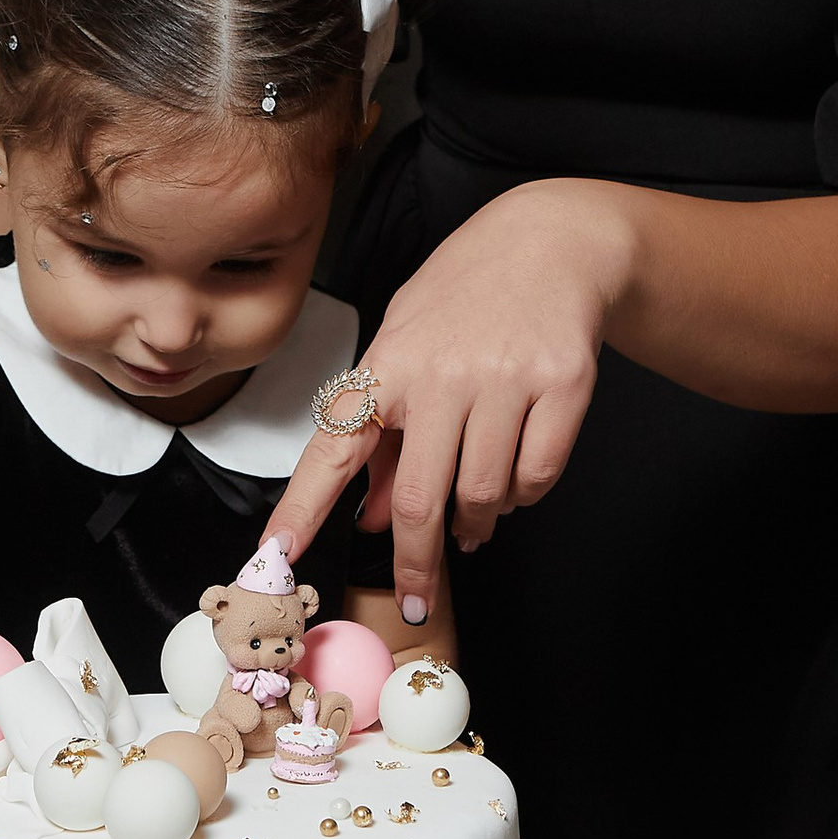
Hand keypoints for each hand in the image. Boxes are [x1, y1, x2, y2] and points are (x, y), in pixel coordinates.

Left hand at [260, 184, 631, 621]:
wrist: (552, 241)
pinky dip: (523, 496)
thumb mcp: (404, 345)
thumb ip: (382, 432)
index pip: (333, 449)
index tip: (275, 556)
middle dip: (413, 562)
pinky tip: (513, 483)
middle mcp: (442, 373)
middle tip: (415, 598)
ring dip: (474, 524)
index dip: (301, 509)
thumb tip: (365, 516)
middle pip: (417, 499)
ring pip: (483, 495)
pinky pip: (536, 476)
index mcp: (388, 363)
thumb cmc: (466, 294)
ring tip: (472, 522)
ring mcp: (505, 380)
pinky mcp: (562, 386)